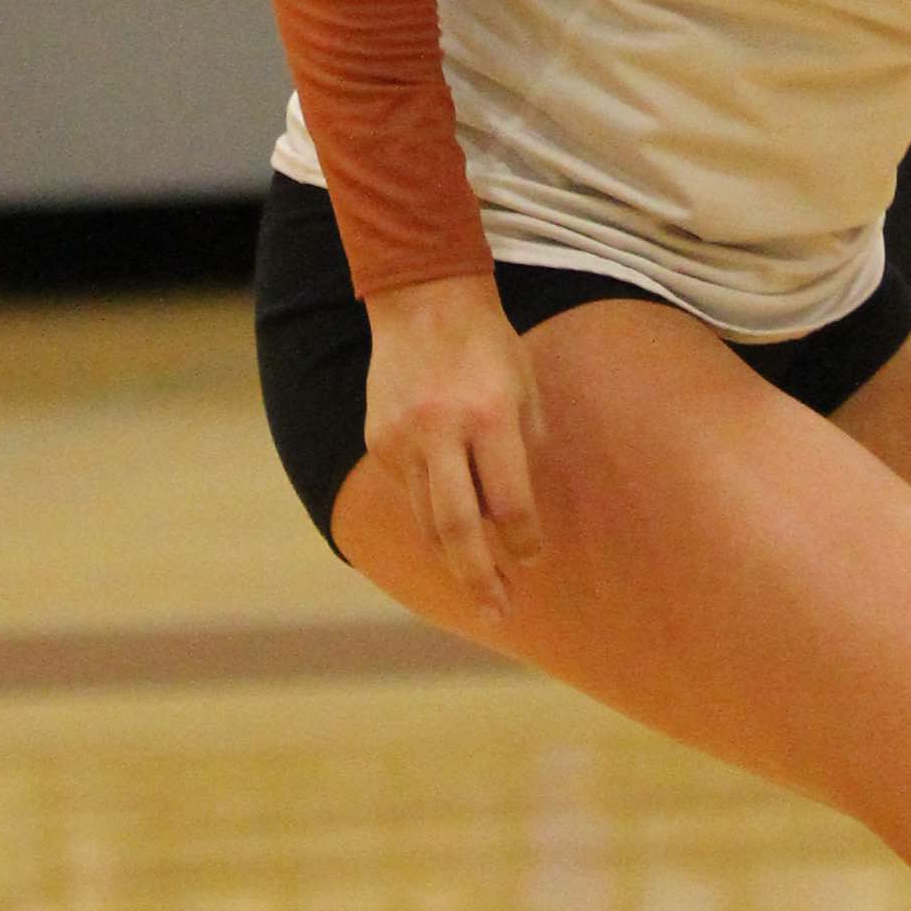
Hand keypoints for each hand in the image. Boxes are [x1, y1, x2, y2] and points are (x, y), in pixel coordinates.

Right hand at [362, 273, 544, 615]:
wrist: (424, 298)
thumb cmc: (489, 345)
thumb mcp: (525, 388)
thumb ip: (523, 451)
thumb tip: (521, 519)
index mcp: (490, 414)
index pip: (508, 502)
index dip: (524, 541)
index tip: (532, 562)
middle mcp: (441, 430)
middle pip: (457, 528)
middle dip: (479, 579)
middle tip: (499, 612)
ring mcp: (402, 438)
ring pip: (425, 520)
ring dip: (452, 558)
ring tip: (478, 588)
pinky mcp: (378, 440)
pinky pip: (407, 492)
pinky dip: (429, 513)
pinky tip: (447, 526)